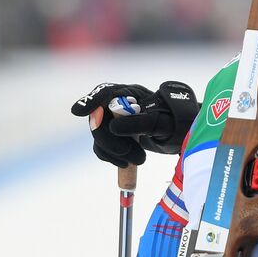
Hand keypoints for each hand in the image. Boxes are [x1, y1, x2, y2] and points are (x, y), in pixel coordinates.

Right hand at [71, 81, 199, 166]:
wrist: (179, 132)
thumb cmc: (174, 122)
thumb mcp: (163, 122)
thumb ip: (141, 122)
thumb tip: (114, 127)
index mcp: (130, 93)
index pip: (105, 93)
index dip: (90, 102)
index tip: (78, 112)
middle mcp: (117, 105)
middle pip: (98, 119)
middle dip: (109, 139)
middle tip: (127, 153)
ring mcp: (113, 121)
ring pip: (99, 137)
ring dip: (115, 152)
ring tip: (140, 159)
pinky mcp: (112, 137)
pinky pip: (102, 149)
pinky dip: (112, 158)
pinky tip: (128, 163)